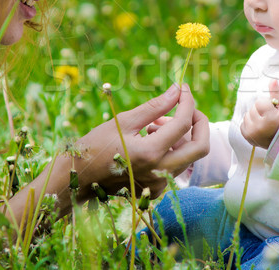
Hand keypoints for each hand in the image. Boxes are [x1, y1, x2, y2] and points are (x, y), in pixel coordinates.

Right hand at [73, 83, 208, 198]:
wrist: (78, 179)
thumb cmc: (95, 146)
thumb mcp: (123, 121)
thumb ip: (155, 106)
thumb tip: (177, 89)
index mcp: (150, 153)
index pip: (184, 124)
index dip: (187, 102)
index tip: (183, 88)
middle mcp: (160, 172)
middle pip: (200, 147)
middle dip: (198, 122)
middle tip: (184, 106)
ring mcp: (159, 184)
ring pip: (188, 156)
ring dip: (181, 135)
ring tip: (154, 124)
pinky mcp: (156, 190)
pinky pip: (175, 165)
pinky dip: (170, 148)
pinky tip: (149, 139)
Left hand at [240, 79, 278, 148]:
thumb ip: (277, 94)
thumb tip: (272, 80)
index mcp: (269, 119)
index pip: (259, 102)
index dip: (267, 104)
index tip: (273, 111)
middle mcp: (258, 127)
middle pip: (253, 108)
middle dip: (260, 110)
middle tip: (270, 118)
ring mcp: (251, 133)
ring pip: (247, 115)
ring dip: (255, 116)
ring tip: (265, 123)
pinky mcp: (246, 136)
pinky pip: (243, 122)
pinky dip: (250, 123)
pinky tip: (259, 128)